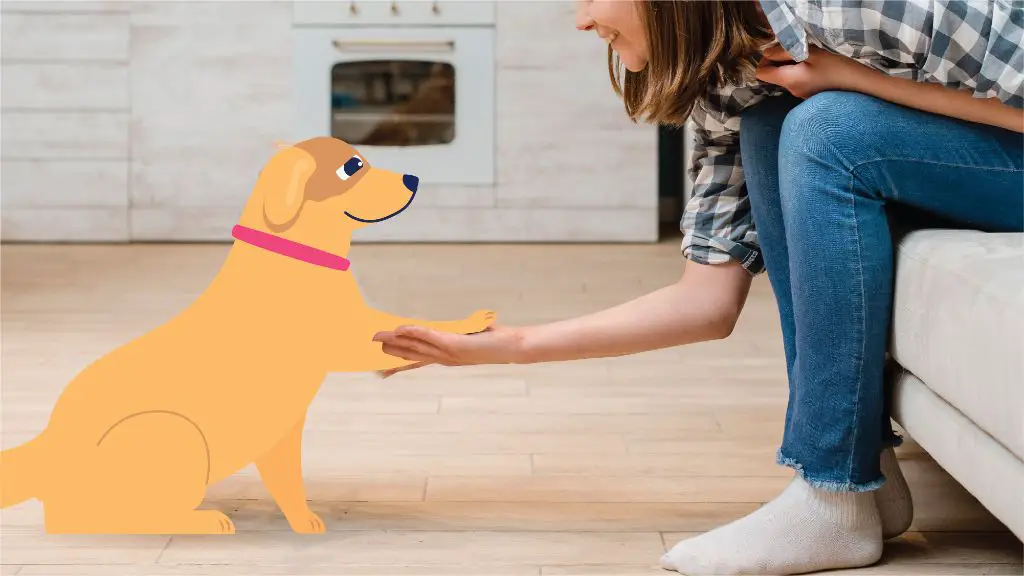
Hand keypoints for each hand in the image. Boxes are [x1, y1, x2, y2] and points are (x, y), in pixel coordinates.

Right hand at [371, 324, 523, 377]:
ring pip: (416, 347)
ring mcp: (449, 353)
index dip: (399, 365)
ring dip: (396, 342)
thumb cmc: (498, 340)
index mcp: (448, 357)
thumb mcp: (476, 335)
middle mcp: (445, 358)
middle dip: (390, 353)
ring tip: (377, 339)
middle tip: (369, 352)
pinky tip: (399, 329)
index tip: (381, 371)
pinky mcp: (455, 344)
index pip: (419, 361)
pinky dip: (413, 332)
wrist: (514, 347)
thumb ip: (464, 332)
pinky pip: (429, 336)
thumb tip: (462, 327)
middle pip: (412, 355)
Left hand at [756, 43, 871, 98]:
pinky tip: (816, 66)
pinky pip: (797, 81)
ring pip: (785, 77)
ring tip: (809, 56)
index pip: (761, 73)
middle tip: (796, 49)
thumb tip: (767, 53)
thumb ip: (786, 52)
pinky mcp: (809, 94)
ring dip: (791, 64)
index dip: (764, 60)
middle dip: (779, 60)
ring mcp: (800, 94)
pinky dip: (800, 71)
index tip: (778, 50)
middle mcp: (791, 90)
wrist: (860, 85)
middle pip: (773, 75)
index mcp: (789, 80)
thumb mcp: (811, 54)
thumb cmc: (837, 68)